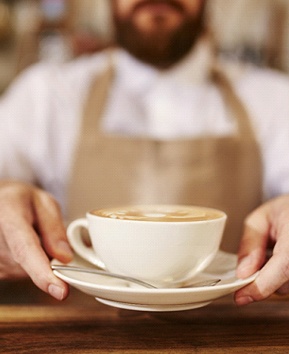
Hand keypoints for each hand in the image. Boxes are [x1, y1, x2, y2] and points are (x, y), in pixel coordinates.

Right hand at [0, 181, 72, 299]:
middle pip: (30, 264)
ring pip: (28, 272)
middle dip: (47, 256)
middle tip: (43, 231)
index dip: (44, 273)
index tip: (61, 291)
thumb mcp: (44, 203)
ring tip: (30, 234)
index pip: (26, 250)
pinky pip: (22, 273)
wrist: (0, 203)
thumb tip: (65, 258)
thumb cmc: (21, 200)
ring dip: (38, 259)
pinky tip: (25, 245)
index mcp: (8, 217)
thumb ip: (54, 228)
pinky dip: (30, 263)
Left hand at [235, 195, 288, 305]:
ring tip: (272, 251)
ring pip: (287, 287)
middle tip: (256, 257)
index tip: (240, 296)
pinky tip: (278, 258)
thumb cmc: (287, 210)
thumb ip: (251, 243)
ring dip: (272, 277)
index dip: (261, 285)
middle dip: (261, 278)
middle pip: (283, 283)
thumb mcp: (261, 218)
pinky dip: (280, 275)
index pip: (283, 267)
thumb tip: (242, 272)